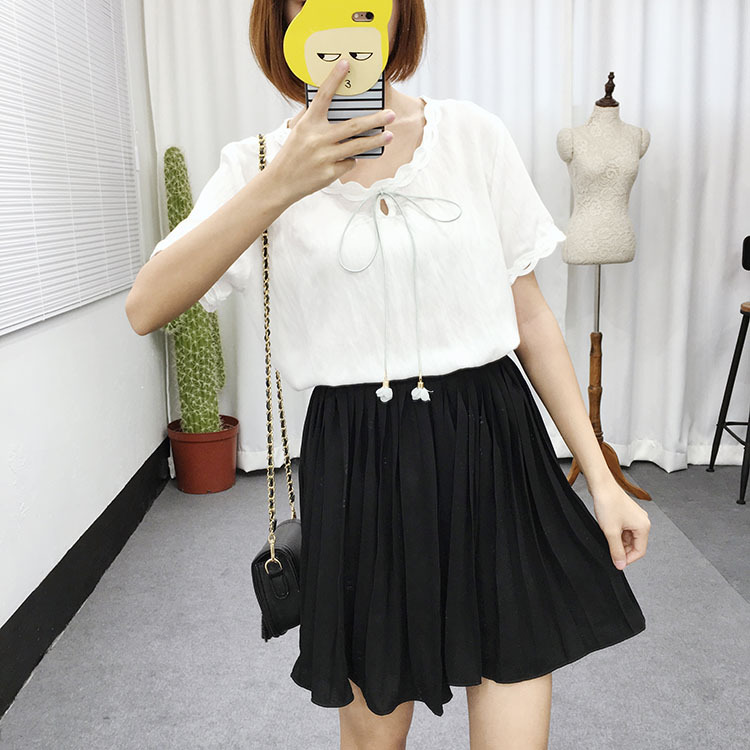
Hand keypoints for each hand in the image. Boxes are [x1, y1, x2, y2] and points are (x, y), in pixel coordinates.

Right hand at [265, 59, 394, 203]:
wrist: (281, 183)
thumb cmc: (293, 154)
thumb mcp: (299, 132)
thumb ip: (315, 120)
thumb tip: (339, 108)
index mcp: (308, 124)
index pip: (323, 96)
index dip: (334, 78)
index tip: (346, 64)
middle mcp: (317, 138)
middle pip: (352, 126)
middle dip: (375, 120)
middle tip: (391, 114)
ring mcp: (325, 157)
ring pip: (357, 147)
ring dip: (376, 140)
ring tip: (389, 135)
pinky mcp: (330, 173)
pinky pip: (349, 163)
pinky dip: (350, 161)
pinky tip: (344, 161)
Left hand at [589, 479, 650, 569]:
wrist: (601, 485)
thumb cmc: (608, 503)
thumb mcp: (611, 532)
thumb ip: (616, 550)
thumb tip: (620, 565)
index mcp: (643, 526)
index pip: (640, 551)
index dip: (628, 559)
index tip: (616, 563)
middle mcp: (642, 521)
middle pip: (634, 544)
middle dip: (622, 550)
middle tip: (609, 551)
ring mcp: (634, 517)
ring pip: (628, 537)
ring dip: (618, 541)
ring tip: (606, 538)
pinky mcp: (626, 513)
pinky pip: (624, 529)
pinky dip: (616, 533)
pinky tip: (606, 531)